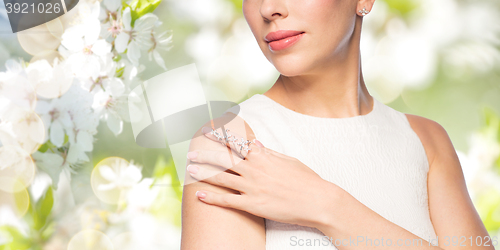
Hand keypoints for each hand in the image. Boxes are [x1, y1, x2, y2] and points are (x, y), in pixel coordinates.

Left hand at [185, 126, 340, 228]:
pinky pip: (228, 201)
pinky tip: (200, 196)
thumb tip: (255, 143)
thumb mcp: (288, 160)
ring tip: (190, 171)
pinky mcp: (253, 204)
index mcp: (263, 156)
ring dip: (204, 174)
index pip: (236, 142)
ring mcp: (252, 187)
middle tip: (191, 153)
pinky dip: (212, 198)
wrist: (317, 200)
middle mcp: (254, 169)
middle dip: (205, 155)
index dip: (219, 136)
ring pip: (222, 178)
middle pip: (223, 159)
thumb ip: (268, 152)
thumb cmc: (305, 180)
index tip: (207, 131)